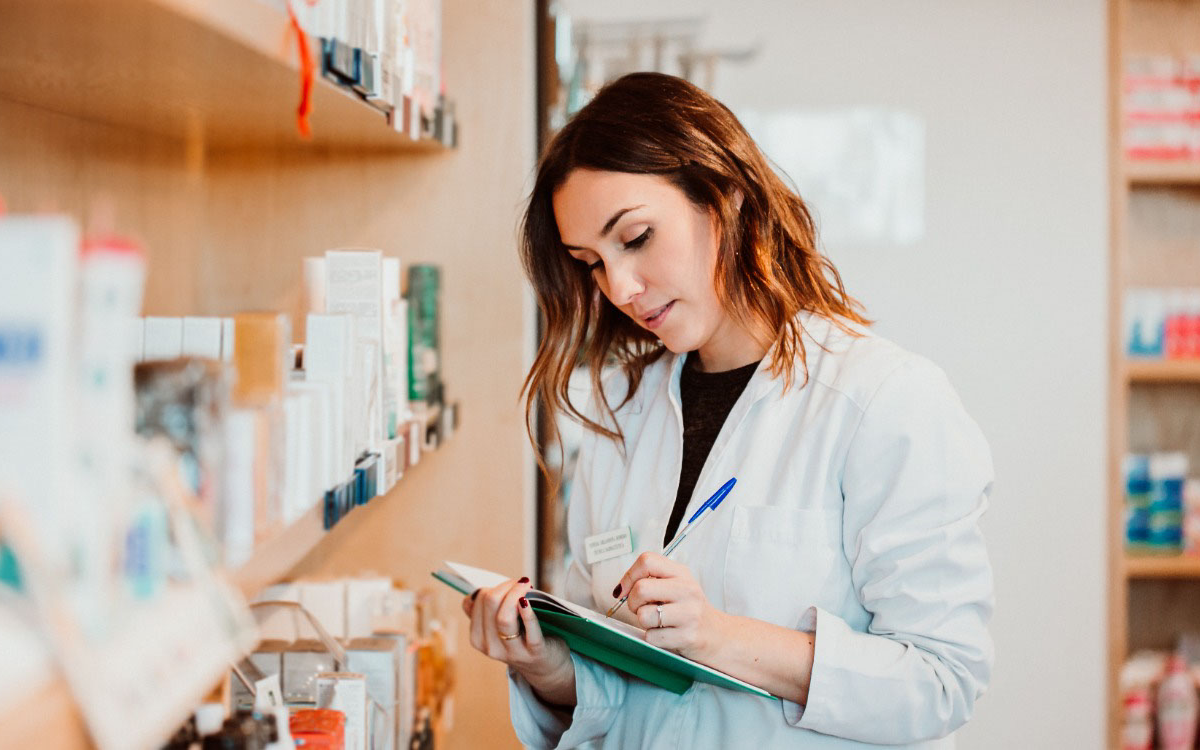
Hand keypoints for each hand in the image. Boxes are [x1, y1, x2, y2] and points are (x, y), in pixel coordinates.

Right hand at [462, 577, 573, 698]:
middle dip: (505, 586)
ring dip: (516, 594)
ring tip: (527, 585)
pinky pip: (530, 632)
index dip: (494, 586)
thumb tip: (470, 598)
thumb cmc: (522, 639)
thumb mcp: (498, 629)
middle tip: (521, 582)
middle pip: (490, 604)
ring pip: (504, 618)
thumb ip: (483, 612)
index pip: (478, 601)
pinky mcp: (535, 652)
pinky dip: (527, 614)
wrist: (545, 667)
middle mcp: (491, 648)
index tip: (509, 584)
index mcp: (479, 639)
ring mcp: (513, 652)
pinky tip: (527, 602)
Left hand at [614, 552, 730, 661]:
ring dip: (644, 622)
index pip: (647, 561)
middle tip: (641, 608)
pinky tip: (667, 634)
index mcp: (681, 573)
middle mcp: (687, 590)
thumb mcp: (676, 584)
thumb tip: (621, 590)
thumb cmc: (688, 608)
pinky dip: (653, 638)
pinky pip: (652, 637)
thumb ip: (651, 579)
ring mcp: (689, 613)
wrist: (717, 634)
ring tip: (658, 621)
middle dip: (633, 603)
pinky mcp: (687, 636)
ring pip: (644, 615)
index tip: (626, 590)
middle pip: (641, 589)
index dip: (629, 576)